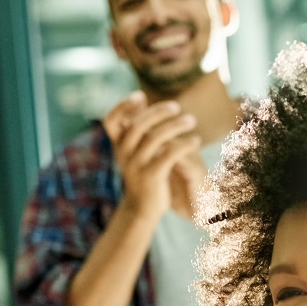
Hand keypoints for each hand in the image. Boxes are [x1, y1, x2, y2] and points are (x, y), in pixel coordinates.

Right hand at [104, 92, 203, 219]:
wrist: (142, 209)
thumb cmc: (141, 173)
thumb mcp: (134, 150)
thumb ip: (136, 127)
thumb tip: (141, 97)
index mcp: (118, 146)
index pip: (111, 121)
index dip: (122, 106)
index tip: (140, 96)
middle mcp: (124, 154)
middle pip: (138, 125)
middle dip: (158, 112)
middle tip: (177, 107)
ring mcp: (136, 165)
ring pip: (155, 138)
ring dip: (175, 126)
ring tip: (191, 120)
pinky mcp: (152, 176)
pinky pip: (169, 155)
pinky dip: (184, 145)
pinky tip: (196, 141)